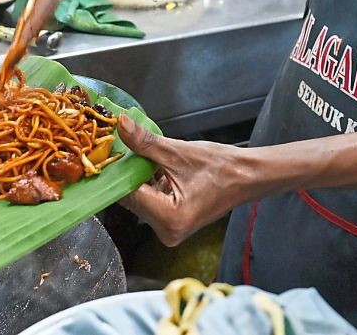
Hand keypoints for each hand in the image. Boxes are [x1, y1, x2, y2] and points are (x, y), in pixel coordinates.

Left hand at [117, 114, 244, 246]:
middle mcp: (167, 231)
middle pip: (132, 198)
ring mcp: (169, 229)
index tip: (109, 150)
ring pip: (140, 198)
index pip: (128, 194)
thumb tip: (121, 124)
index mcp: (169, 219)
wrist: (247, 177)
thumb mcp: (179, 151)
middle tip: (123, 145)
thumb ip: (145, 141)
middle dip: (128, 171)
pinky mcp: (172, 223)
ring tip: (141, 152)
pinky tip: (154, 165)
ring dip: (138, 175)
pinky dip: (149, 182)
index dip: (118, 170)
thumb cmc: (221, 167)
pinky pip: (150, 200)